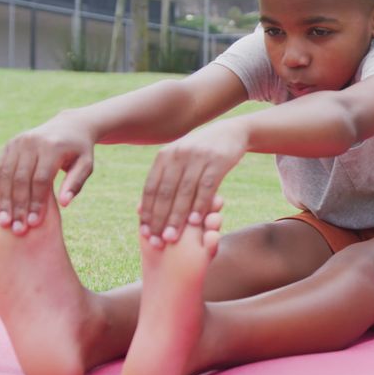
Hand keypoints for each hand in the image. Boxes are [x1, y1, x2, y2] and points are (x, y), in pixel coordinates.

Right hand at [0, 116, 94, 233]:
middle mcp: (31, 142)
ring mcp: (17, 142)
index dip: (36, 202)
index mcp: (52, 147)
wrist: (69, 126)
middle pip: (20, 179)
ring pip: (5, 175)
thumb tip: (64, 204)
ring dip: (3, 200)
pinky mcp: (8, 145)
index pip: (40, 179)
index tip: (33, 223)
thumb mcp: (86, 165)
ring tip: (3, 221)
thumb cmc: (79, 151)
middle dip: (17, 206)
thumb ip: (76, 183)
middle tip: (16, 228)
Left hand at [139, 119, 246, 245]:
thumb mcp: (179, 159)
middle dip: (159, 219)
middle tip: (157, 241)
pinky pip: (206, 188)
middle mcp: (178, 154)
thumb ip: (164, 179)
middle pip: (165, 192)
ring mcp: (198, 157)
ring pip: (184, 193)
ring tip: (172, 237)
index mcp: (164, 155)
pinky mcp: (217, 161)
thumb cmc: (201, 152)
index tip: (145, 232)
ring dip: (177, 217)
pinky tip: (195, 221)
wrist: (231, 132)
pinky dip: (199, 206)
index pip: (151, 188)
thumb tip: (142, 208)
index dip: (147, 211)